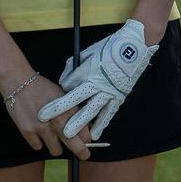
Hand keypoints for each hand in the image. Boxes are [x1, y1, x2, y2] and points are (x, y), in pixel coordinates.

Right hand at [3, 71, 91, 159]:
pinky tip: (38, 132)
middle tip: (84, 155)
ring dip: (56, 147)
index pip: (85, 133)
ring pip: (56, 151)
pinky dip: (39, 142)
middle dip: (81, 152)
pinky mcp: (28, 132)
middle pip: (75, 146)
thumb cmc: (43, 88)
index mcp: (70, 110)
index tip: (87, 142)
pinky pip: (38, 147)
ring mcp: (42, 128)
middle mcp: (58, 121)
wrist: (19, 82)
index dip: (87, 140)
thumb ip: (74, 112)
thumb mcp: (64, 96)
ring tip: (54, 138)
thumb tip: (85, 128)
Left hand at [38, 19, 157, 139]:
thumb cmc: (112, 47)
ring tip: (68, 134)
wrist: (135, 47)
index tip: (56, 95)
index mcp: (90, 70)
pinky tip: (94, 135)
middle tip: (44, 119)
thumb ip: (76, 66)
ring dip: (79, 123)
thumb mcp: (91, 51)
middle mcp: (98, 83)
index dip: (62, 90)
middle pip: (76, 98)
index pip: (69, 83)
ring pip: (92, 110)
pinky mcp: (119, 97)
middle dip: (59, 109)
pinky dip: (101, 124)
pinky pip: (108, 113)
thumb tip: (65, 81)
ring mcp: (109, 91)